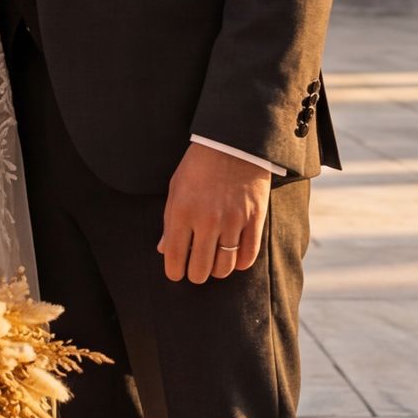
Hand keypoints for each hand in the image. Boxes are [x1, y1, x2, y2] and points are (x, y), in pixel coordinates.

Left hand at [158, 142, 268, 282]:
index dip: (174, 272)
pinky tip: (234, 258)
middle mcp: (207, 220)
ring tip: (214, 263)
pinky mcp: (254, 219)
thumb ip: (169, 222)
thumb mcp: (176, 188)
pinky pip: (247, 256)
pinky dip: (239, 263)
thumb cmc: (198, 166)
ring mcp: (233, 221)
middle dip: (195, 275)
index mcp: (182, 212)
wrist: (233, 143)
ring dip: (217, 270)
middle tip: (196, 270)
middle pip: (200, 269)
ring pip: (224, 267)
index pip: (174, 258)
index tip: (176, 273)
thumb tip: (163, 251)